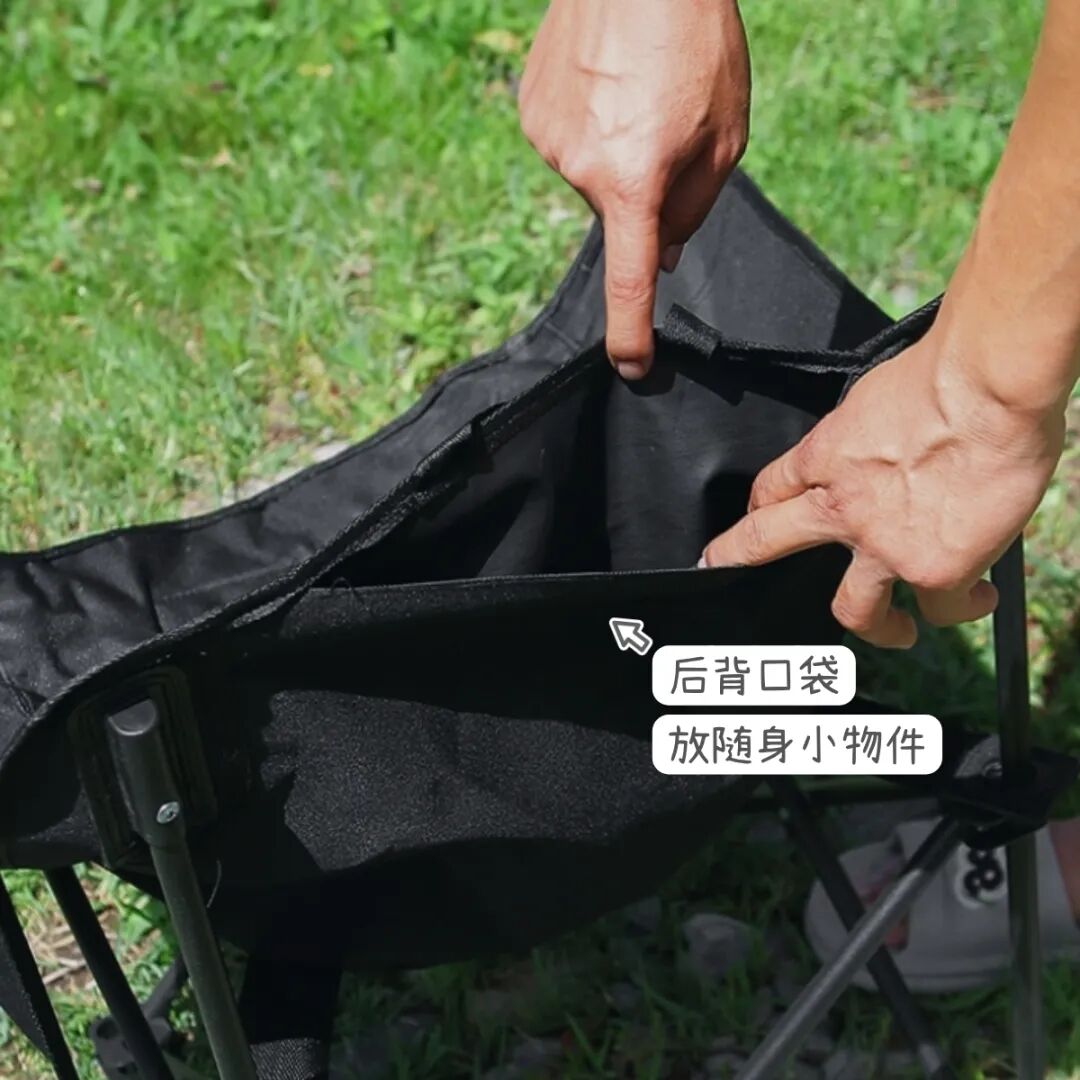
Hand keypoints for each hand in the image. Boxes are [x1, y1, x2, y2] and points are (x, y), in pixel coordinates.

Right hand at [519, 0, 749, 377]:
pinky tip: (607, 82)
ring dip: (618, 153)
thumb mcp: (724, 132)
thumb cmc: (696, 39)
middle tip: (668, 126)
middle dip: (645, 191)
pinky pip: (567, 143)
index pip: (629, 282)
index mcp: (634, 183)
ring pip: (592, 177)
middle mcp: (581, 171)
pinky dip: (590, 127)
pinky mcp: (531, 113)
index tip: (634, 368)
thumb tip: (664, 251)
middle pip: (620, 213)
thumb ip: (694, 205)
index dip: (631, 332)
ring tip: (637, 91)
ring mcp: (548, 141)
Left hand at [700, 325, 1066, 647]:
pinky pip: (944, 608)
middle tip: (731, 571)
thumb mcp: (875, 396)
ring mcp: (884, 549)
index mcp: (825, 457)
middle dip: (739, 558)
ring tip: (898, 631)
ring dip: (880, 628)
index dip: (758, 507)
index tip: (747, 521)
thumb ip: (867, 433)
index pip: (771, 488)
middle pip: (765, 544)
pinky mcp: (936, 572)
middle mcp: (843, 510)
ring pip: (857, 612)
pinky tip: (978, 596)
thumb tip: (883, 443)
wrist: (988, 385)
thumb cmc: (945, 373)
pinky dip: (965, 605)